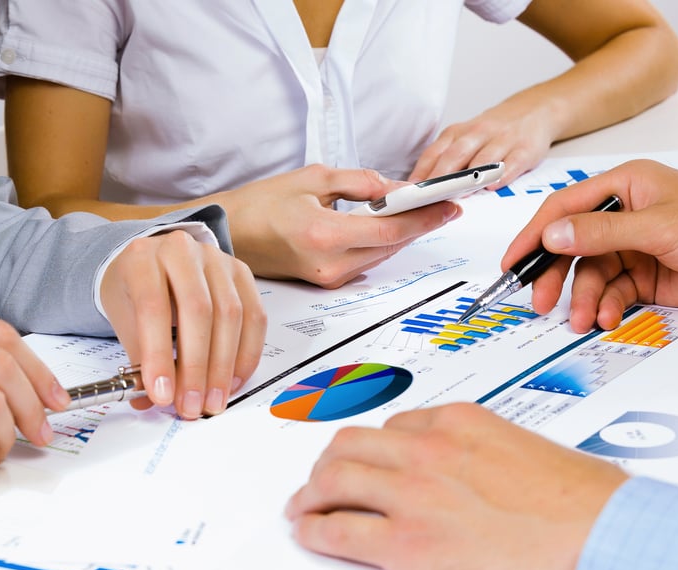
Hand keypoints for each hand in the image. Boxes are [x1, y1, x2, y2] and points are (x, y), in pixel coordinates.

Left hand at [99, 230, 266, 419]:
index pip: (154, 307)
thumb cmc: (136, 290)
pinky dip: (246, 354)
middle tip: (192, 405)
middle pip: (198, 310)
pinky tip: (232, 380)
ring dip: (223, 366)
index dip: (159, 355)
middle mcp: (182, 251)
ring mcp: (216, 260)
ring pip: (231, 314)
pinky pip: (254, 317)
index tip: (162, 394)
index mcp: (143, 258)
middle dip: (197, 367)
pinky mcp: (241, 273)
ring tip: (213, 400)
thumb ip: (139, 359)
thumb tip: (151, 401)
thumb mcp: (124, 319)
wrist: (153, 262)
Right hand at [214, 165, 460, 287]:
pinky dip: (380, 244)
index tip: (449, 204)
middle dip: (420, 224)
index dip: (426, 217)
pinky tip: (389, 227)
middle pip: (391, 247)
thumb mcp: (312, 179)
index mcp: (325, 234)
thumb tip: (396, 188)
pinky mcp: (323, 282)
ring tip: (423, 211)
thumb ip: (360, 182)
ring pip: (380, 256)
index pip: (391, 230)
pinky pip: (364, 262)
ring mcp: (326, 278)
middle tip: (444, 203)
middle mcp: (329, 264)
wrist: (227, 232)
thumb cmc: (259, 204)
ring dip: (402, 235)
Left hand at [285, 402, 627, 569]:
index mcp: (458, 422)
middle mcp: (427, 449)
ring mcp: (413, 493)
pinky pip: (339, 530)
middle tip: (321, 479)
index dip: (374, 448)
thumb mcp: (527, 449)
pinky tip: (308, 533)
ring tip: (303, 506)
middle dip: (329, 462)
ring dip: (311, 493)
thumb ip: (485, 452)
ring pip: (334, 479)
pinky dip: (314, 530)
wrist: (603, 537)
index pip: (394, 425)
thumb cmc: (584, 501)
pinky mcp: (407, 542)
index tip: (366, 460)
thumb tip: (472, 470)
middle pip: (350, 444)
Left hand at [409, 105, 556, 187]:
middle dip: (440, 178)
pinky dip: (502, 173)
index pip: (434, 154)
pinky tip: (493, 186)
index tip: (409, 194)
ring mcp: (502, 140)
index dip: (421, 174)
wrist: (533, 111)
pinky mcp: (525, 148)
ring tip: (457, 196)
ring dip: (469, 178)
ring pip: (482, 158)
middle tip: (428, 199)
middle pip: (454, 156)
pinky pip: (513, 161)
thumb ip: (444, 161)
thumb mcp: (464, 139)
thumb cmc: (492, 133)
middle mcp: (477, 133)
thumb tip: (419, 190)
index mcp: (457, 133)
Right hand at [504, 160, 677, 332]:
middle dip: (554, 275)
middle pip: (570, 246)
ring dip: (581, 298)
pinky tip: (607, 316)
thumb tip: (553, 235)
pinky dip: (604, 307)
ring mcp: (633, 248)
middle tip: (540, 300)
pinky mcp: (645, 277)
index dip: (534, 236)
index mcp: (624, 187)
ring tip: (582, 318)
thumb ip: (602, 232)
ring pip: (589, 274)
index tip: (513, 262)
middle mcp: (623, 216)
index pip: (564, 209)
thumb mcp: (660, 227)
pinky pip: (610, 293)